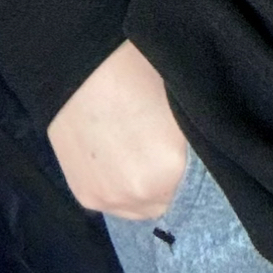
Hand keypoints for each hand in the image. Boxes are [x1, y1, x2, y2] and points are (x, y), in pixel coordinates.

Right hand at [47, 36, 190, 220]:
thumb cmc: (136, 68)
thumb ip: (187, 138)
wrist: (78, 64)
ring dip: (140, 189)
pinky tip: (113, 157)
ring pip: (138, 207)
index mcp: (172, 167)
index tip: (179, 144)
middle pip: (166, 200)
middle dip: (165, 179)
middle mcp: (141, 194)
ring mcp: (109, 199)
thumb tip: (191, 149)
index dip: (187, 163)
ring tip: (132, 153)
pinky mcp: (85, 196)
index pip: (194, 182)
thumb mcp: (179, 100)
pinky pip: (112, 203)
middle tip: (155, 147)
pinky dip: (116, 187)